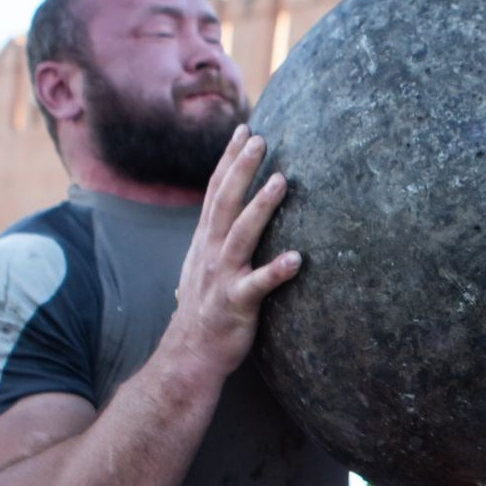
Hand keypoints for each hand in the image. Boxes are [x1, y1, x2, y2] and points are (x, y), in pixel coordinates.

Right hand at [167, 124, 298, 378]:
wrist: (188, 355)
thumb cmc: (204, 310)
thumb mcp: (204, 266)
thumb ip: (217, 240)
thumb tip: (229, 217)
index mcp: (205, 241)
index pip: (216, 191)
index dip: (229, 160)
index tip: (246, 129)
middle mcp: (211, 252)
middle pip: (226, 202)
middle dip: (242, 169)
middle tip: (261, 139)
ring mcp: (222, 277)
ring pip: (241, 235)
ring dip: (261, 207)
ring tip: (282, 182)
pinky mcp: (235, 304)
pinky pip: (257, 285)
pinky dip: (276, 271)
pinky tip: (297, 259)